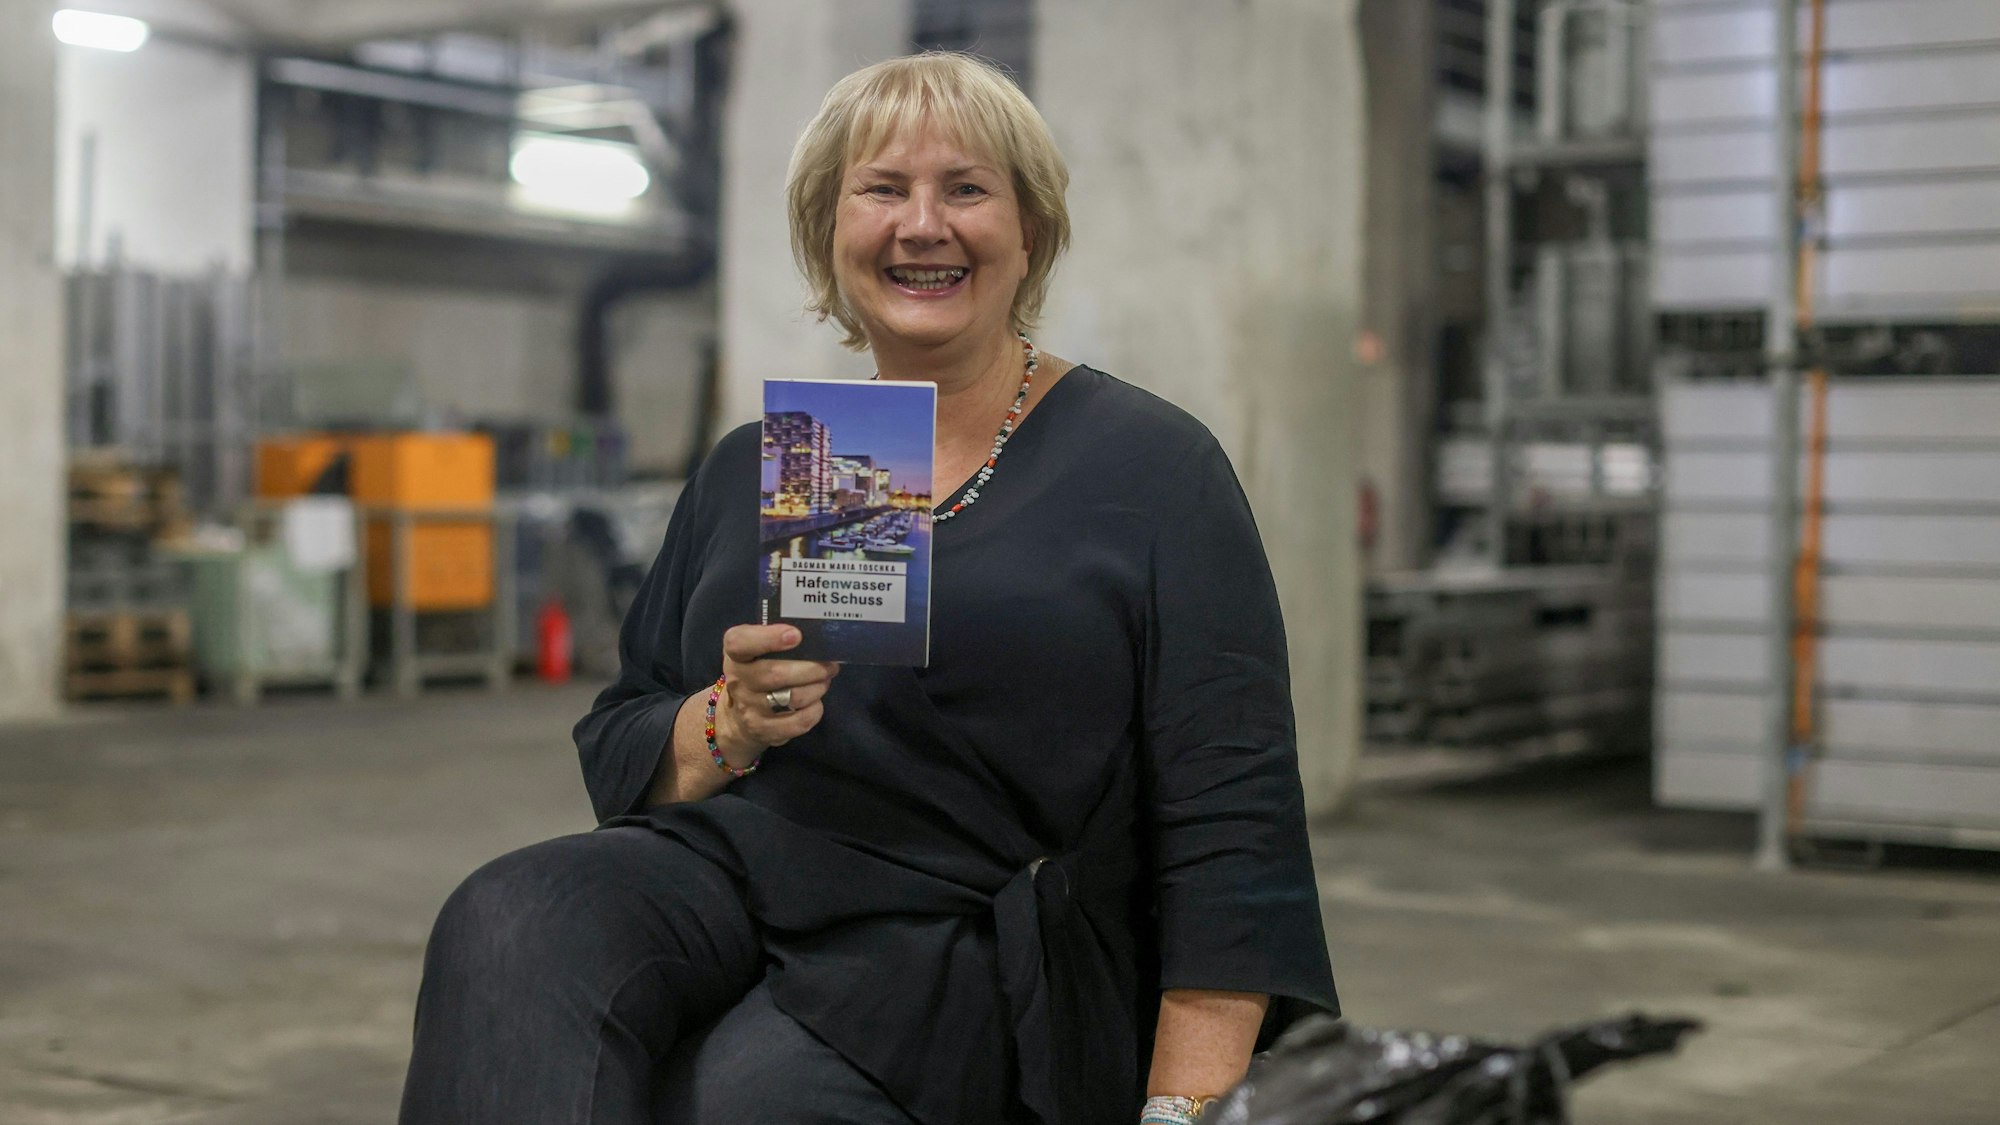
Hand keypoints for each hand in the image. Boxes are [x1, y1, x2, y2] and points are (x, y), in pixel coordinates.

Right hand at [715, 624, 838, 766]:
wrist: (738, 717)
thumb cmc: (757, 671)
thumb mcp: (756, 650)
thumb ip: (776, 638)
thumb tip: (815, 635)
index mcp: (735, 654)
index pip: (740, 642)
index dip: (768, 638)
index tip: (795, 635)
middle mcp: (737, 681)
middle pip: (776, 673)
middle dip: (811, 668)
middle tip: (829, 665)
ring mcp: (749, 709)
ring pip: (793, 698)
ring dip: (817, 688)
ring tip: (824, 681)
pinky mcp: (764, 731)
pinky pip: (799, 722)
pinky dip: (815, 710)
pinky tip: (815, 702)